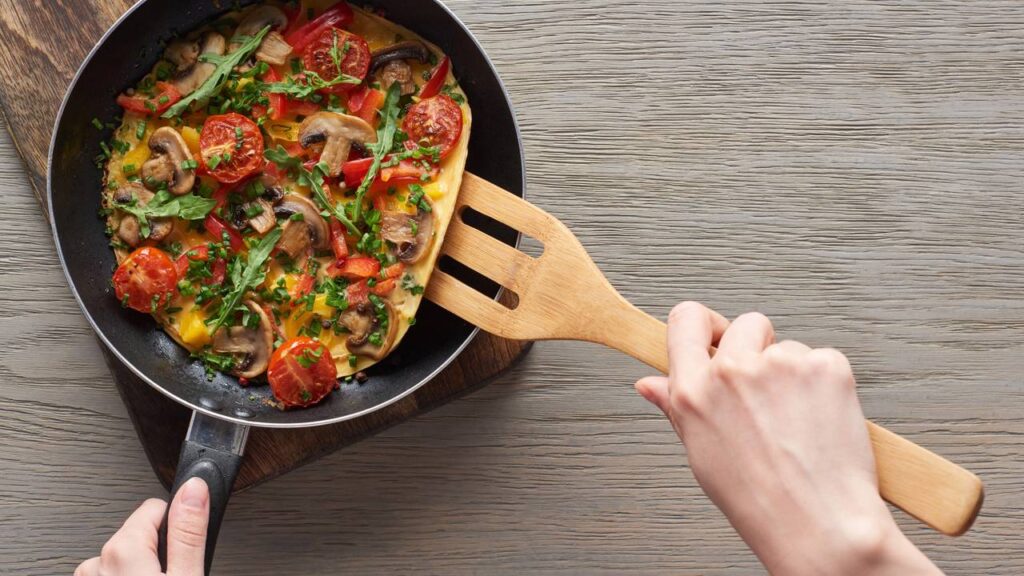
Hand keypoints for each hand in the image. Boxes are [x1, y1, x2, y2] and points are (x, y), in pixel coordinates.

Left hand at [75, 478, 209, 575]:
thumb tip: (194, 487)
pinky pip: (111, 574)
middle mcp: (97, 562)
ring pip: (125, 557)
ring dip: (141, 569)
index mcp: (122, 549)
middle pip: (140, 533)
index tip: (184, 550)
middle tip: (173, 575)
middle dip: (158, 551)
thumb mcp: (187, 575)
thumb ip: (189, 530)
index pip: (156, 507)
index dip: (177, 528)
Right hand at [636, 302, 941, 575]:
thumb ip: (676, 406)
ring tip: (795, 421)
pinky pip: (823, 358)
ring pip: (787, 346)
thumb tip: (650, 384)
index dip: (704, 325)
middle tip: (766, 393)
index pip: (685, 320)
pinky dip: (824, 384)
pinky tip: (819, 418)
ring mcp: (781, 364)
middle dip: (756, 349)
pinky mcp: (824, 366)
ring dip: (792, 373)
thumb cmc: (759, 498)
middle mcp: (732, 371)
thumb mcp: (701, 453)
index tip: (715, 335)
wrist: (818, 522)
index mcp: (694, 391)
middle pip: (745, 325)